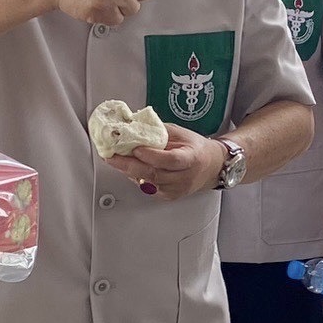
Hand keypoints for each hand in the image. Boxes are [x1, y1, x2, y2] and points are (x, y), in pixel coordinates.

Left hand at [106, 125, 223, 199]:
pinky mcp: (169, 196)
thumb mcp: (180, 133)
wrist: (211, 166)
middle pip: (154, 174)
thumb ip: (158, 131)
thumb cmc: (195, 147)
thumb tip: (133, 126)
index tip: (135, 149)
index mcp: (191, 158)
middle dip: (129, 165)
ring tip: (115, 160)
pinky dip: (136, 178)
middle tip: (111, 157)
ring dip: (128, 171)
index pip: (170, 160)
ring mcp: (177, 189)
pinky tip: (128, 169)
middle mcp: (185, 177)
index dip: (151, 156)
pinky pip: (148, 188)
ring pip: (148, 183)